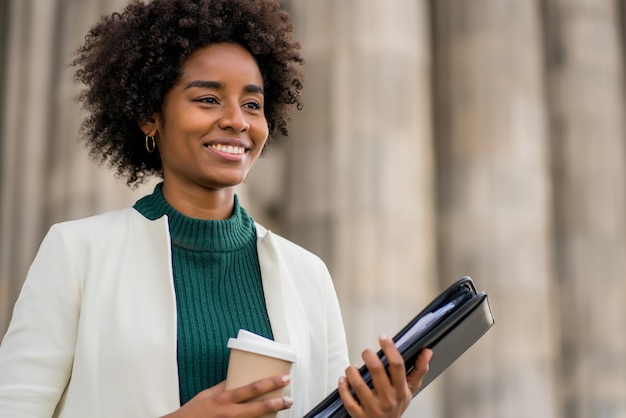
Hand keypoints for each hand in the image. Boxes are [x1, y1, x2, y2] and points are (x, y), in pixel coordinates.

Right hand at [161, 375, 292, 417]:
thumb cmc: (190, 414)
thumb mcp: (205, 395)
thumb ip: (221, 387)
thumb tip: (234, 379)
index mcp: (224, 399)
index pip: (252, 388)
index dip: (270, 383)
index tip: (283, 378)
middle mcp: (229, 413)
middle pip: (259, 407)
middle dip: (278, 402)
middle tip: (290, 398)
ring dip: (271, 416)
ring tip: (283, 409)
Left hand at [337, 335, 431, 417]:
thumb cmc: (396, 407)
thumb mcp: (410, 390)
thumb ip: (418, 371)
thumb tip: (426, 352)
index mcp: (401, 390)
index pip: (397, 365)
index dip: (390, 348)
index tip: (383, 338)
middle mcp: (388, 399)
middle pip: (377, 370)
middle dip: (368, 355)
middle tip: (366, 353)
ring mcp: (373, 408)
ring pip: (358, 383)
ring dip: (352, 370)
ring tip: (352, 368)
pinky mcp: (359, 416)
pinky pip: (347, 399)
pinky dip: (343, 386)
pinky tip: (344, 379)